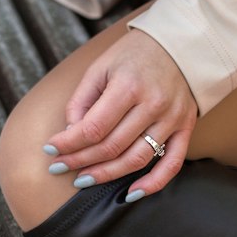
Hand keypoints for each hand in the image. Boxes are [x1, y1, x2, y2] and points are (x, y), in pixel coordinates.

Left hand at [43, 30, 197, 198]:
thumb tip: (71, 135)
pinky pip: (171, 165)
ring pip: (136, 159)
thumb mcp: (101, 66)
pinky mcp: (185, 127)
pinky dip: (152, 184)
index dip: (68, 143)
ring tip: (84, 178)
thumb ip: (83, 99)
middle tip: (60, 167)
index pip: (94, 127)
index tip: (50, 150)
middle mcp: (153, 103)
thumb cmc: (134, 53)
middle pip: (112, 146)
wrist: (178, 42)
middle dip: (80, 161)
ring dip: (107, 175)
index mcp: (129, 84)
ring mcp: (171, 118)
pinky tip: (129, 193)